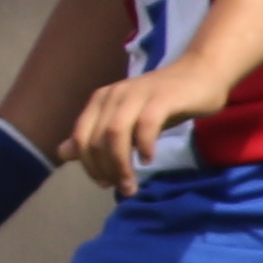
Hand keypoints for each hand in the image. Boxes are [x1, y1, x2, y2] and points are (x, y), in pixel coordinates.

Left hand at [63, 59, 226, 191]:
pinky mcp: (161, 98)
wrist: (200, 75)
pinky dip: (143, 145)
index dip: (89, 164)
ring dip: (121, 163)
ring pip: (115, 133)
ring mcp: (137, 94)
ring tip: (131, 183)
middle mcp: (114, 94)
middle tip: (122, 187)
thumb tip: (62, 153)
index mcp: (100, 100)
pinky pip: (145, 124)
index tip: (104, 183)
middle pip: (97, 138)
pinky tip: (148, 159)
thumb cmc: (161, 102)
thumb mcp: (125, 120)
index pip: (81, 137)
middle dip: (106, 169)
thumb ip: (95, 136)